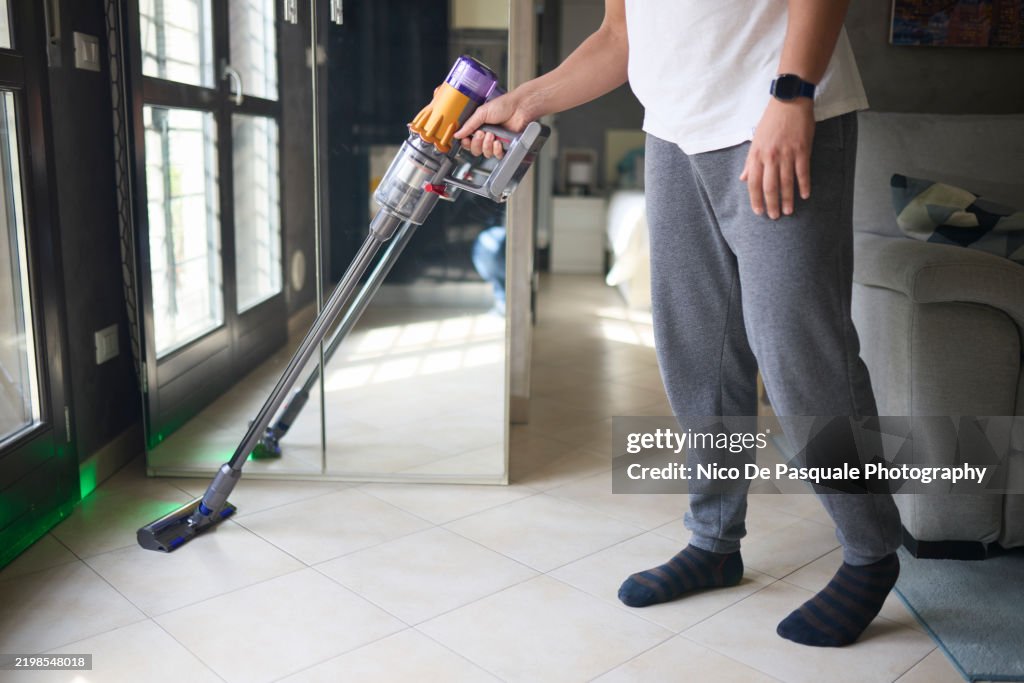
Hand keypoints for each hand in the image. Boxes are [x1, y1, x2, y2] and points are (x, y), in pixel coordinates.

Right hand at [453, 92, 532, 158]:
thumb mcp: (481, 113)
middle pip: (475, 150)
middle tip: (482, 133)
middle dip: (477, 143)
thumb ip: (469, 125)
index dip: (466, 142)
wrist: (520, 108)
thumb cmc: (503, 105)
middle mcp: (486, 135)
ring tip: (492, 135)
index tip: (466, 139)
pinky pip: (497, 155)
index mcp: (478, 126)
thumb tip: (457, 134)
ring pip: (485, 153)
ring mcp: (495, 141)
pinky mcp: (505, 146)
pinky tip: (498, 142)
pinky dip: (496, 150)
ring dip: (487, 145)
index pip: (467, 141)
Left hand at [739, 98, 814, 218]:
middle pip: (769, 187)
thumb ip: (750, 161)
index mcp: (757, 155)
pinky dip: (804, 185)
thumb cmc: (771, 121)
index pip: (754, 183)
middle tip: (775, 217)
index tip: (759, 212)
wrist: (789, 101)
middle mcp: (770, 156)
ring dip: (787, 199)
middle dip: (771, 204)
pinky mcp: (802, 149)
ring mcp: (787, 153)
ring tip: (789, 211)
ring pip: (786, 182)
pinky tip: (804, 196)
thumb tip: (743, 178)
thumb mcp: (756, 140)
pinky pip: (802, 171)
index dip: (755, 199)